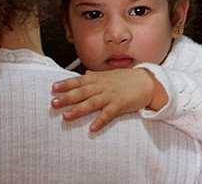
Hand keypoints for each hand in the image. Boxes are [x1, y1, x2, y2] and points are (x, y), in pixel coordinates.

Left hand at [51, 68, 166, 131]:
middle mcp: (103, 86)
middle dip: (67, 97)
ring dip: (79, 110)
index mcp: (99, 78)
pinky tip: (92, 128)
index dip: (67, 84)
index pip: (80, 80)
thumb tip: (85, 74)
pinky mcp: (121, 104)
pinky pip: (109, 114)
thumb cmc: (127, 79)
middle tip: (54, 103)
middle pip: (83, 92)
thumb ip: (96, 76)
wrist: (148, 82)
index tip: (54, 87)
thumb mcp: (110, 75)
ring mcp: (112, 95)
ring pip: (92, 103)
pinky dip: (100, 121)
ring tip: (66, 117)